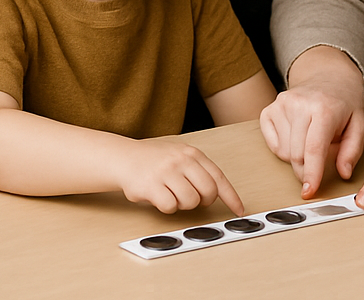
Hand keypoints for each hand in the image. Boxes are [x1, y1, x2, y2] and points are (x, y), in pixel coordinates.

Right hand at [115, 138, 243, 215]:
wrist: (124, 157)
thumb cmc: (154, 160)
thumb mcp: (180, 156)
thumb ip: (198, 170)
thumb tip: (218, 193)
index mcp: (192, 153)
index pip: (219, 178)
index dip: (231, 197)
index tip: (239, 210)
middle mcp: (181, 160)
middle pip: (208, 192)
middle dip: (202, 201)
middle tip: (191, 198)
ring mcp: (166, 172)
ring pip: (190, 202)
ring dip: (182, 204)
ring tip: (170, 194)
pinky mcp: (151, 186)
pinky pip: (170, 207)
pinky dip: (166, 207)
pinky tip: (158, 197)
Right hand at [259, 47, 363, 198]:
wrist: (328, 76)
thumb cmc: (343, 102)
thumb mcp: (358, 125)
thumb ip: (352, 151)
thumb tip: (343, 172)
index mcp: (324, 109)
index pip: (314, 148)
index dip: (312, 173)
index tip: (309, 190)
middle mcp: (300, 104)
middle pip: (296, 155)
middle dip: (306, 170)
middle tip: (317, 167)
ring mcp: (281, 105)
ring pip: (284, 153)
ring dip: (297, 157)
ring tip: (311, 140)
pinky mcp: (269, 109)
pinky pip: (273, 145)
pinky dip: (285, 149)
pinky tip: (297, 137)